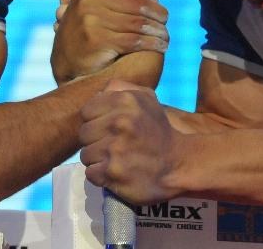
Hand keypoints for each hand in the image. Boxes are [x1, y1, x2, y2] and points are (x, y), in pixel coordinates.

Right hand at [51, 0, 167, 84]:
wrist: (69, 58)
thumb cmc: (90, 24)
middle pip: (136, 2)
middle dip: (156, 13)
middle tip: (165, 19)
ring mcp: (90, 18)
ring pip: (137, 22)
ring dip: (157, 30)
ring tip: (165, 35)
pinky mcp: (97, 39)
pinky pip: (134, 40)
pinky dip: (152, 44)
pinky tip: (160, 46)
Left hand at [79, 79, 183, 203]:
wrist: (178, 163)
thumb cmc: (157, 130)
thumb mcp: (146, 99)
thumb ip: (120, 88)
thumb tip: (97, 93)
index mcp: (125, 101)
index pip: (86, 111)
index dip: (95, 121)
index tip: (109, 129)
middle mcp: (119, 122)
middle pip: (84, 134)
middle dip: (96, 141)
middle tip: (114, 146)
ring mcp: (115, 148)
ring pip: (85, 154)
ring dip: (98, 160)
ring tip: (117, 160)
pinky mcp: (113, 172)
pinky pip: (90, 173)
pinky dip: (101, 175)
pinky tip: (117, 172)